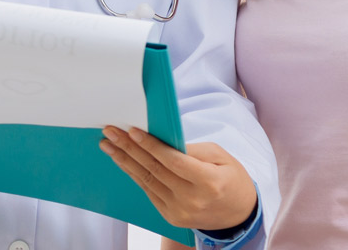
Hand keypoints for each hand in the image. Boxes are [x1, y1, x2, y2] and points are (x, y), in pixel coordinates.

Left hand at [100, 126, 256, 231]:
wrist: (238, 215)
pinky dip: (134, 175)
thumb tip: (163, 141)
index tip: (131, 131)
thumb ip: (193, 149)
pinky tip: (123, 162)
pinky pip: (149, 192)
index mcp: (208, 181)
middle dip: (129, 149)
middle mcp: (191, 199)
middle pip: (154, 170)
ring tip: (108, 146)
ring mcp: (179, 211)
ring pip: (147, 182)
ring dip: (125, 162)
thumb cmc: (231, 178)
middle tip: (110, 133)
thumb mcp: (221, 156)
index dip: (150, 145)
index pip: (173, 161)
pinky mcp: (171, 217)